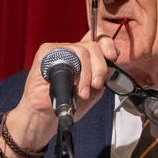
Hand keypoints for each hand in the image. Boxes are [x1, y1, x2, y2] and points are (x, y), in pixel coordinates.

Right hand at [0, 32, 118, 157]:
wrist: (45, 116)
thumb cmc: (67, 105)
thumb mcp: (93, 91)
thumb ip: (102, 77)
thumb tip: (110, 66)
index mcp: (83, 57)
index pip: (99, 41)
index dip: (108, 46)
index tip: (112, 57)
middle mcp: (71, 50)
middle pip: (93, 46)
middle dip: (100, 67)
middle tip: (96, 85)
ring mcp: (58, 49)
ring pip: (82, 50)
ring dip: (87, 74)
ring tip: (82, 92)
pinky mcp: (46, 52)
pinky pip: (66, 54)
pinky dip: (74, 72)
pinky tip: (72, 84)